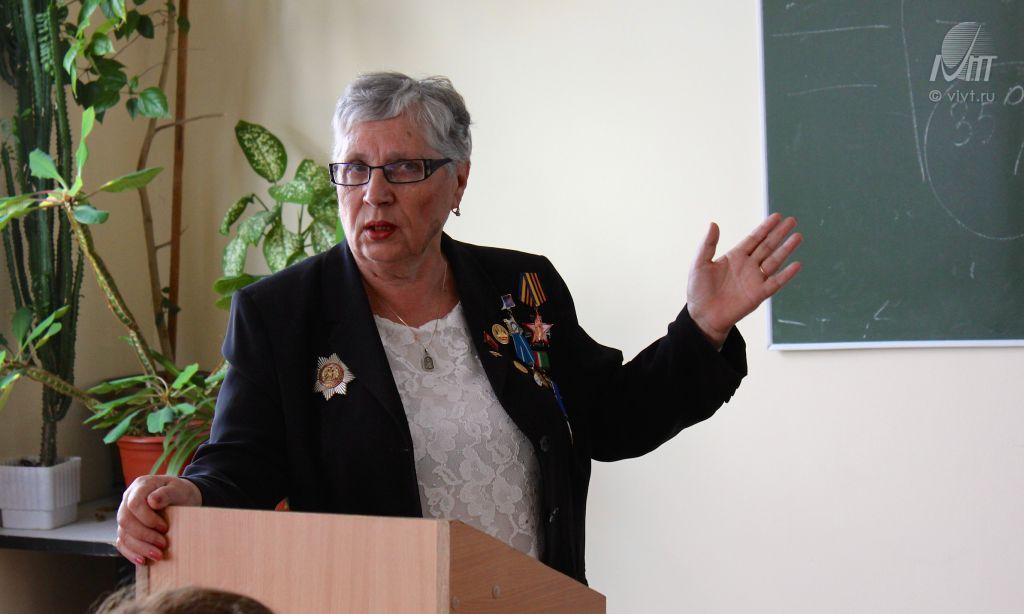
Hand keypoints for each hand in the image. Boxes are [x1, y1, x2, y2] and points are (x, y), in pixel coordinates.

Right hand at [115, 474, 201, 564]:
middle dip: (144, 536)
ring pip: (123, 534)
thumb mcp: (179, 489)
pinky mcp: (127, 529)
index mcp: (140, 486)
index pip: (134, 504)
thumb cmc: (181, 492)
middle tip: (163, 544)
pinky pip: (122, 543)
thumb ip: (166, 493)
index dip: (147, 518)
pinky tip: (143, 560)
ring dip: (140, 547)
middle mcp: (128, 500)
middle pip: (125, 521)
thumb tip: (152, 501)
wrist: (183, 498)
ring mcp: (126, 514)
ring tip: (158, 555)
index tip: (165, 527)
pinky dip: (131, 553)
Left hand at [687, 213, 801, 345]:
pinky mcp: (759, 294)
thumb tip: (713, 223)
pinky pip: (775, 282)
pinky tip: (796, 264)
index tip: (777, 216)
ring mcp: (755, 279)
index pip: (754, 238)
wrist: (703, 316)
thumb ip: (707, 244)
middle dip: (779, 233)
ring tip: (797, 236)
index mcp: (735, 257)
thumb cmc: (699, 291)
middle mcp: (748, 266)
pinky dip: (786, 274)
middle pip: (767, 246)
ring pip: (774, 261)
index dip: (765, 227)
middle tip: (792, 221)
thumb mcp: (699, 264)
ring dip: (786, 249)